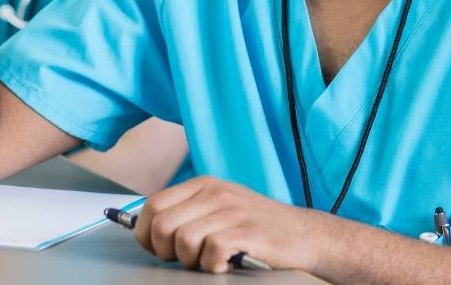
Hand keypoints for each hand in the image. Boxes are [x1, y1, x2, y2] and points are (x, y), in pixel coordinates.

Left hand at [134, 175, 325, 273]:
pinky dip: (213, 266)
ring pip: (183, 240)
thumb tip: (148, 228)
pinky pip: (211, 251)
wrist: (303, 234)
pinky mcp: (248, 232)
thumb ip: (188, 212)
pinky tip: (225, 265)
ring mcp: (232, 211)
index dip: (146, 232)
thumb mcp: (219, 207)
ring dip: (191, 261)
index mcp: (203, 185)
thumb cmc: (257, 226)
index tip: (156, 248)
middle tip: (185, 259)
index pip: (153, 203)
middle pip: (162, 224)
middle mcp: (215, 193)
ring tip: (208, 261)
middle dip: (165, 251)